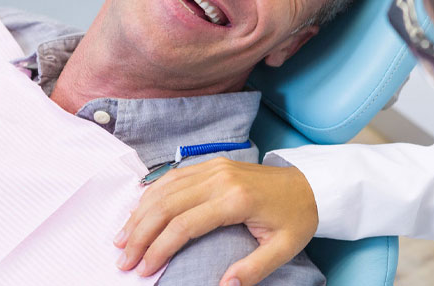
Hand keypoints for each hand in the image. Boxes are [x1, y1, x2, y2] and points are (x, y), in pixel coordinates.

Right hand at [113, 157, 318, 285]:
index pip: (184, 224)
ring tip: (122, 239)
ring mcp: (215, 167)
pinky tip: (139, 211)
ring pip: (165, 188)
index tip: (143, 270)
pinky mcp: (213, 163)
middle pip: (167, 204)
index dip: (159, 248)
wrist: (311, 183)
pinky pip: (174, 176)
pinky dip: (152, 193)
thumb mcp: (284, 249)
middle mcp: (220, 178)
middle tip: (123, 259)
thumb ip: (254, 269)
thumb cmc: (297, 218)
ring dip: (140, 213)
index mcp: (236, 200)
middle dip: (140, 233)